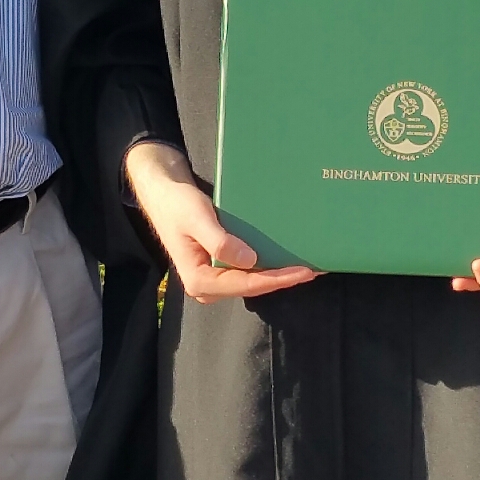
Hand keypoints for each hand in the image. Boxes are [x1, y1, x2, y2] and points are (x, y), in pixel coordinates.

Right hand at [123, 141, 319, 304]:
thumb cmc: (177, 204)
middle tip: (316, 269)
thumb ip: (220, 242)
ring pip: (252, 280)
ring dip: (278, 273)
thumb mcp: (197, 219)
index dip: (277, 279)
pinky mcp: (219, 267)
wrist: (164, 193)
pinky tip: (286, 257)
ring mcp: (214, 278)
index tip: (303, 271)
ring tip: (308, 265)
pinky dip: (268, 264)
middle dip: (283, 279)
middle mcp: (208, 286)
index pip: (246, 284)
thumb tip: (250, 261)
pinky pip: (248, 270)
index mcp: (200, 281)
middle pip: (252, 286)